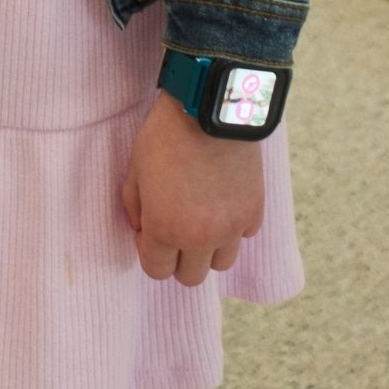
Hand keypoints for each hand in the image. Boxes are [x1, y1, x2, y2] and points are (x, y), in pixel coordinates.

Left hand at [121, 87, 265, 285]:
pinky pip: (243, 236)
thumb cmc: (165, 136)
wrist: (208, 111)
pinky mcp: (254, 212)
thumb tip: (141, 230)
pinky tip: (223, 201)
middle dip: (179, 259)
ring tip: (201, 218)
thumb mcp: (134, 169)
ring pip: (221, 264)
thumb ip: (134, 208)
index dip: (150, 253)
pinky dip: (233, 227)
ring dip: (209, 249)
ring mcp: (231, 228)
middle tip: (175, 229)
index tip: (150, 231)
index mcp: (165, 229)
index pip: (157, 271)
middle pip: (191, 278)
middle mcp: (200, 237)